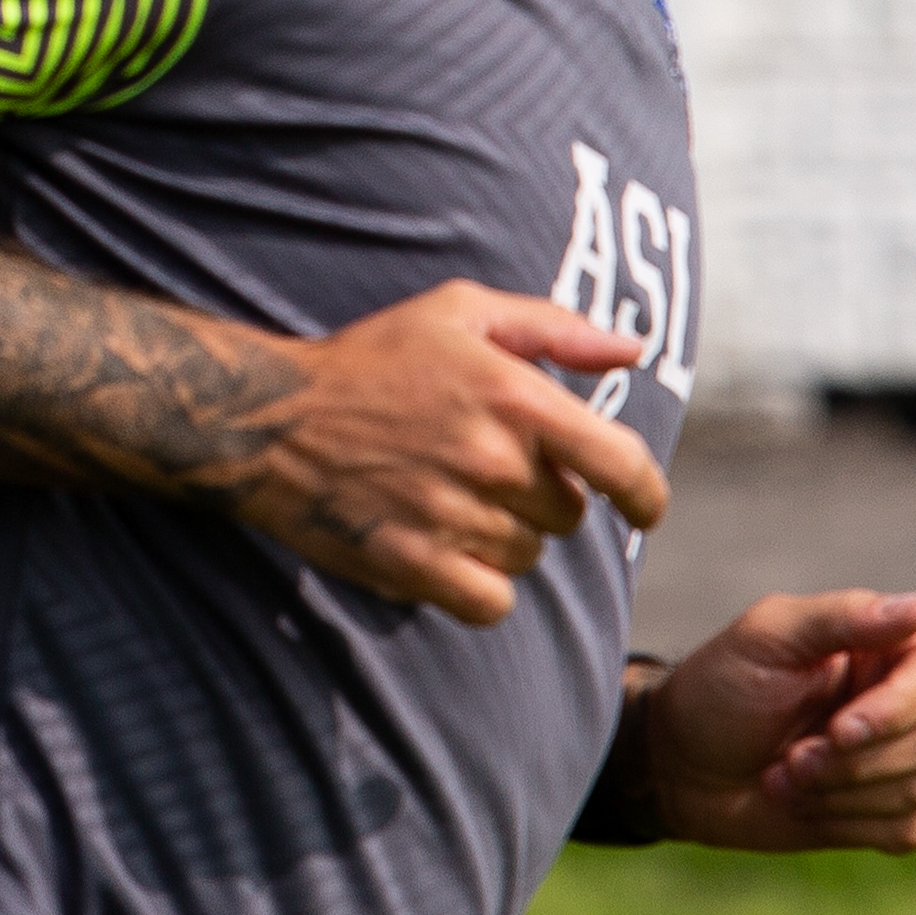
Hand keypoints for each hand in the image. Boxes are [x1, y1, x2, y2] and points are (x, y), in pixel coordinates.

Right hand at [224, 281, 667, 625]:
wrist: (268, 418)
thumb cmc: (370, 358)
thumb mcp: (456, 312)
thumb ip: (552, 328)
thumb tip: (632, 350)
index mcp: (515, 398)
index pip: (623, 464)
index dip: (647, 495)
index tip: (643, 508)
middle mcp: (493, 461)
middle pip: (567, 516)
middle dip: (540, 499)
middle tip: (484, 472)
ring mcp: (454, 517)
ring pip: (527, 557)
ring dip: (503, 538)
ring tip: (448, 501)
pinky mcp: (415, 565)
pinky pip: (491, 602)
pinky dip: (478, 587)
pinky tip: (445, 552)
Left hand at [644, 589, 915, 852]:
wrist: (679, 766)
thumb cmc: (718, 690)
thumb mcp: (765, 639)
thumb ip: (841, 618)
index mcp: (883, 650)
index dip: (901, 707)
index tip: (842, 729)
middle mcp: (903, 702)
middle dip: (853, 760)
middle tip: (789, 758)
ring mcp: (899, 760)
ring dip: (840, 792)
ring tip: (782, 776)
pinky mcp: (886, 812)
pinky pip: (907, 828)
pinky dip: (847, 823)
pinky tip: (802, 804)